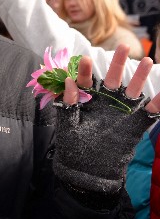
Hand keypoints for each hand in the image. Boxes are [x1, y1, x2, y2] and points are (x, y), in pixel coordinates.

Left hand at [54, 44, 159, 195]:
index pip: (86, 80)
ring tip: (145, 61)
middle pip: (112, 78)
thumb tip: (69, 81)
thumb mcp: (68, 126)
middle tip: (122, 46)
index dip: (85, 70)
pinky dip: (158, 103)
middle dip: (117, 62)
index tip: (84, 58)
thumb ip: (70, 104)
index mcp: (87, 100)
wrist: (88, 172)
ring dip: (139, 76)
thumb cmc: (74, 147)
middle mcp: (106, 101)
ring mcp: (121, 112)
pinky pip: (149, 113)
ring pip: (132, 90)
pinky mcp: (134, 125)